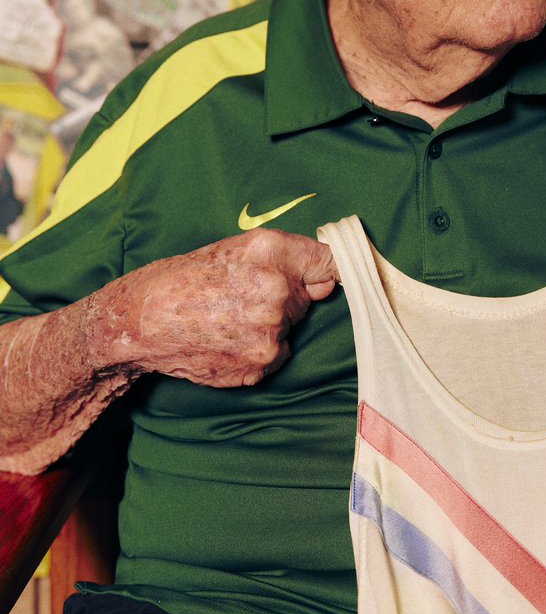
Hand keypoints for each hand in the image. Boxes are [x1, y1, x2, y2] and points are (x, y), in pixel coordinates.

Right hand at [95, 229, 338, 386]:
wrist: (143, 319)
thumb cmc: (185, 279)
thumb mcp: (235, 249)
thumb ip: (287, 260)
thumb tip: (329, 283)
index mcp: (271, 251)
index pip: (330, 261)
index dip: (332, 270)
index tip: (335, 276)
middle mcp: (276, 289)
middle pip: (308, 299)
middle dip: (285, 300)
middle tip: (241, 297)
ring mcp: (269, 331)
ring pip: (289, 330)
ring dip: (269, 328)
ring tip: (227, 319)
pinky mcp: (260, 364)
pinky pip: (275, 357)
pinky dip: (256, 352)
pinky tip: (226, 340)